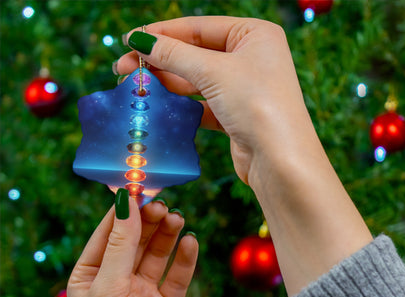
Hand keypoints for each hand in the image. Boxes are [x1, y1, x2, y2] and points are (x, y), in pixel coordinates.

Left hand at [67, 199, 197, 296]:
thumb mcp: (108, 287)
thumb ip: (121, 244)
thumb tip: (126, 201)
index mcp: (91, 275)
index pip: (109, 232)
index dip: (124, 210)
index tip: (140, 186)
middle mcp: (117, 281)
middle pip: (136, 240)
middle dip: (149, 221)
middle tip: (164, 205)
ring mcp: (143, 293)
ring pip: (158, 254)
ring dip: (168, 235)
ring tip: (178, 219)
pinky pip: (178, 276)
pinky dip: (185, 259)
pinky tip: (191, 243)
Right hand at [116, 16, 309, 184]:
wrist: (279, 161)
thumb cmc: (257, 105)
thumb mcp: (214, 72)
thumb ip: (175, 55)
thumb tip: (140, 41)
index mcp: (254, 34)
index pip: (198, 28)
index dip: (161, 33)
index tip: (130, 40)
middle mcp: (251, 58)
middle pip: (195, 54)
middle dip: (160, 60)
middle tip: (123, 68)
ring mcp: (243, 88)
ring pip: (197, 80)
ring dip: (168, 83)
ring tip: (137, 86)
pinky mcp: (235, 114)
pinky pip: (202, 104)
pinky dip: (182, 105)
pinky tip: (160, 106)